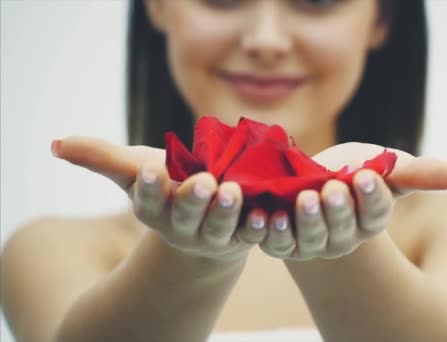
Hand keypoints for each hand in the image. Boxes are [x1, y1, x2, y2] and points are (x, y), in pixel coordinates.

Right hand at [51, 136, 268, 261]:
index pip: (148, 201)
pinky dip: (260, 226)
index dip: (150, 188)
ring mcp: (215, 235)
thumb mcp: (137, 168)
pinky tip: (267, 213)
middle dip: (192, 200)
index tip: (152, 170)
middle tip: (202, 181)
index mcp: (156, 210)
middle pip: (185, 217)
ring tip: (235, 190)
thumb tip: (57, 144)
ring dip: (227, 211)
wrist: (205, 218)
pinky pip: (253, 234)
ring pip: (220, 227)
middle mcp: (184, 227)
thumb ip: (102, 158)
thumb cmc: (169, 185)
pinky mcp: (244, 236)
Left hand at [257, 142, 446, 260]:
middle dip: (338, 208)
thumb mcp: (382, 165)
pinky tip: (268, 215)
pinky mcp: (281, 242)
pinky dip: (271, 231)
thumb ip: (416, 172)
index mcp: (368, 219)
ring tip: (303, 198)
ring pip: (311, 238)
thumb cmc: (350, 171)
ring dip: (307, 220)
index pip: (375, 212)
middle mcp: (342, 236)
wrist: (304, 179)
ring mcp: (311, 242)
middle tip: (333, 187)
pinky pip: (276, 243)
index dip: (372, 197)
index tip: (367, 177)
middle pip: (342, 227)